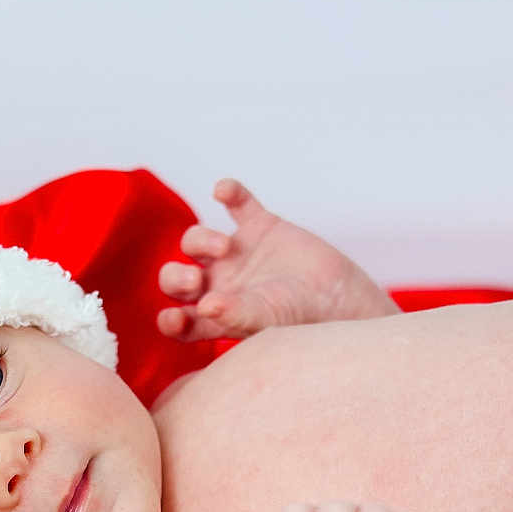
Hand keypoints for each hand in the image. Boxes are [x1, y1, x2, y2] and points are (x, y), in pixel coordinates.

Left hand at [156, 179, 397, 341]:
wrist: (343, 296)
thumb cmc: (304, 318)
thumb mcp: (267, 320)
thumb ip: (234, 314)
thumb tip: (203, 307)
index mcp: (216, 316)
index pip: (179, 320)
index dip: (170, 319)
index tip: (174, 317)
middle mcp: (219, 285)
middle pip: (176, 278)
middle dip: (174, 278)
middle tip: (194, 279)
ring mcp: (237, 255)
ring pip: (195, 240)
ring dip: (200, 240)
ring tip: (225, 248)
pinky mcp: (259, 227)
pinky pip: (235, 202)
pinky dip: (228, 192)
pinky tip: (223, 191)